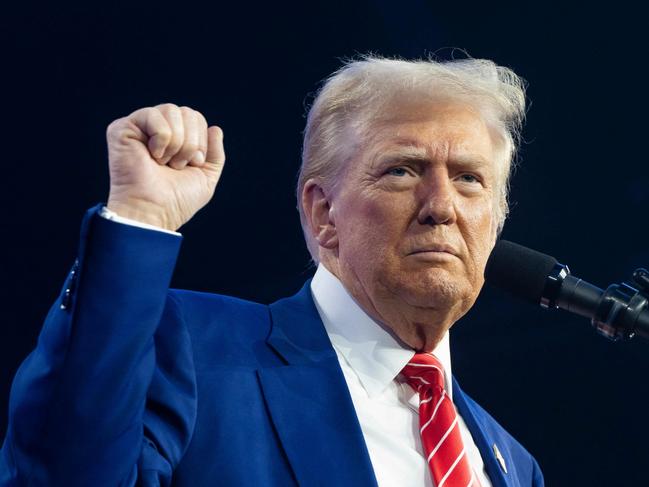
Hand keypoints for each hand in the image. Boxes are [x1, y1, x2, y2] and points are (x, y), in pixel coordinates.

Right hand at [105, 103, 224, 230]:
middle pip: (188, 112)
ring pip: (172, 110)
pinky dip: (161, 137)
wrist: (155, 211)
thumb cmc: (177, 200)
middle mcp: (157, 131)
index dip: (201, 141)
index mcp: (175, 140)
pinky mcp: (122, 128)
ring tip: (165, 162)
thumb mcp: (206, 177)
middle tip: (178, 165)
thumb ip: (215, 154)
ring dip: (177, 142)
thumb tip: (215, 128)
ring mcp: (139, 128)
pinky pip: (152, 114)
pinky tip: (152, 155)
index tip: (192, 165)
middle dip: (191, 142)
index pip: (197, 119)